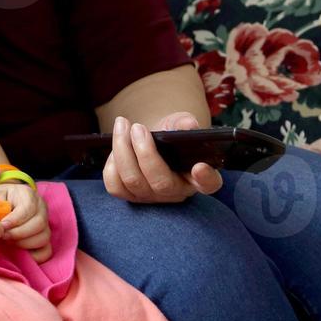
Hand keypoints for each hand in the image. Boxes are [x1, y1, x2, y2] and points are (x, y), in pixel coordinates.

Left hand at [0, 182, 51, 262]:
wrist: (5, 204)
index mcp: (29, 195)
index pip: (28, 208)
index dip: (14, 220)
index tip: (1, 227)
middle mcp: (42, 208)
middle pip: (39, 224)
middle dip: (18, 233)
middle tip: (3, 236)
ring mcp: (46, 224)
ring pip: (43, 238)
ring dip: (24, 243)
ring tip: (9, 242)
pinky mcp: (45, 239)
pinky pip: (46, 251)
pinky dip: (33, 255)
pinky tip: (18, 252)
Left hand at [102, 111, 222, 204]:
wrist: (150, 139)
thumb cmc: (170, 133)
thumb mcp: (179, 124)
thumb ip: (184, 123)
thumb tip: (187, 125)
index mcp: (198, 176)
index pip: (209, 184)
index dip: (206, 179)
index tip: (199, 166)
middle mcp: (177, 192)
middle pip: (160, 182)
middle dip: (145, 151)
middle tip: (138, 127)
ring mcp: (152, 197)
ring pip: (133, 181)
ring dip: (122, 150)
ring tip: (122, 125)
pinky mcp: (130, 196)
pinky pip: (115, 186)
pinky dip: (111, 164)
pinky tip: (116, 146)